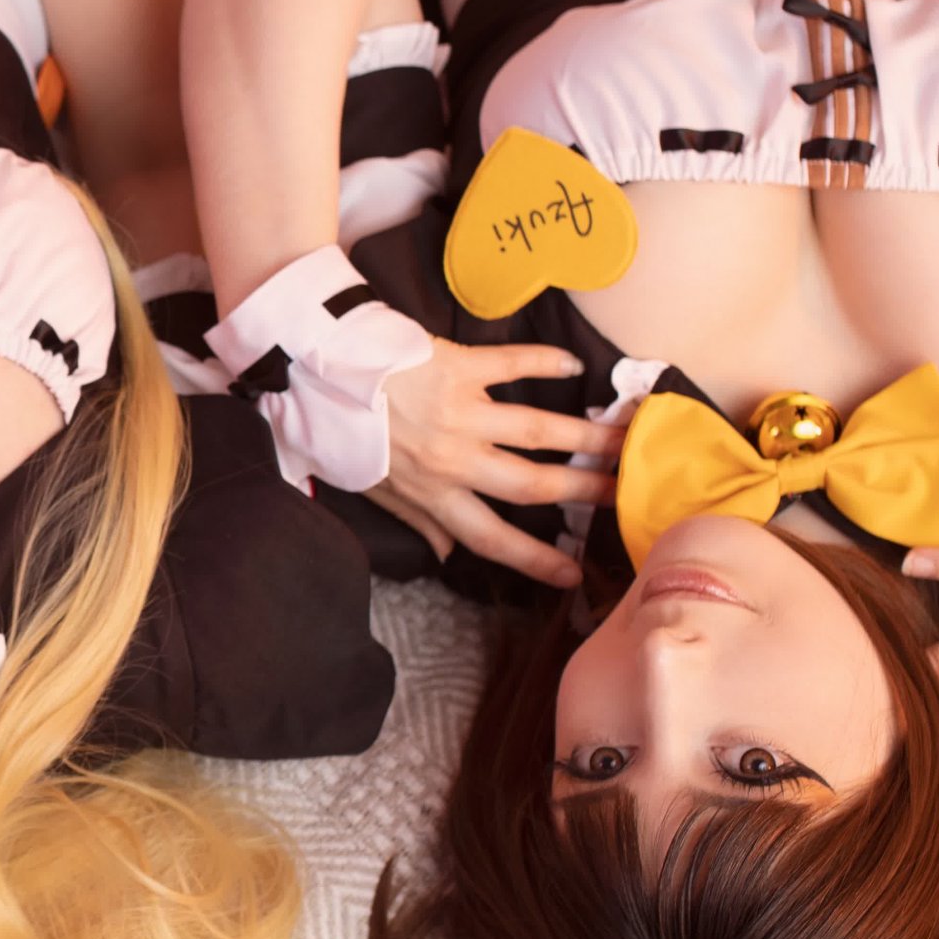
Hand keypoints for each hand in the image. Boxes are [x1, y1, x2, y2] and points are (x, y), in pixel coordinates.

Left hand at [363, 341, 613, 588]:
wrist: (313, 370)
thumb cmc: (342, 432)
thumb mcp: (372, 491)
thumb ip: (417, 522)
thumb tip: (449, 554)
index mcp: (433, 494)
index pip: (491, 538)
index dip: (535, 559)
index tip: (574, 575)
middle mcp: (454, 459)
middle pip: (532, 484)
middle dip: (584, 491)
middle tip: (624, 492)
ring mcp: (460, 412)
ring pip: (539, 429)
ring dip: (587, 435)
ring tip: (625, 439)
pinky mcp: (459, 366)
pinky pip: (513, 365)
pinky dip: (546, 364)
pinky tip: (574, 368)